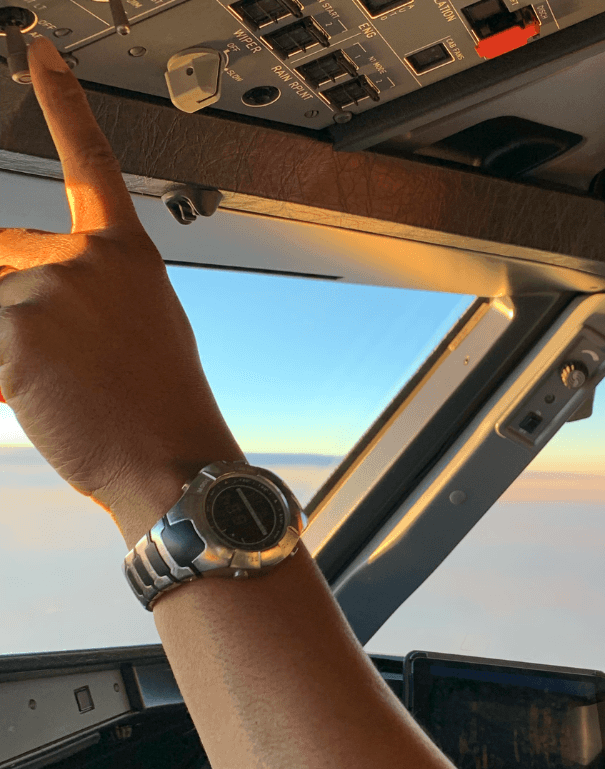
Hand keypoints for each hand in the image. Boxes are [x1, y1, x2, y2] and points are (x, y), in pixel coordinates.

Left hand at [0, 39, 240, 542]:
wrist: (175, 466)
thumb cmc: (163, 412)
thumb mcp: (144, 335)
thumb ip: (90, 294)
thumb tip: (23, 290)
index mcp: (129, 257)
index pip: (90, 163)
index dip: (64, 104)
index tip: (40, 55)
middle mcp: (88, 259)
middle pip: (4, 253)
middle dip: (10, 303)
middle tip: (56, 359)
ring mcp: (49, 289)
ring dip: (10, 352)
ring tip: (66, 395)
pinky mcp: (12, 328)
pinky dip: (2, 382)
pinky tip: (47, 404)